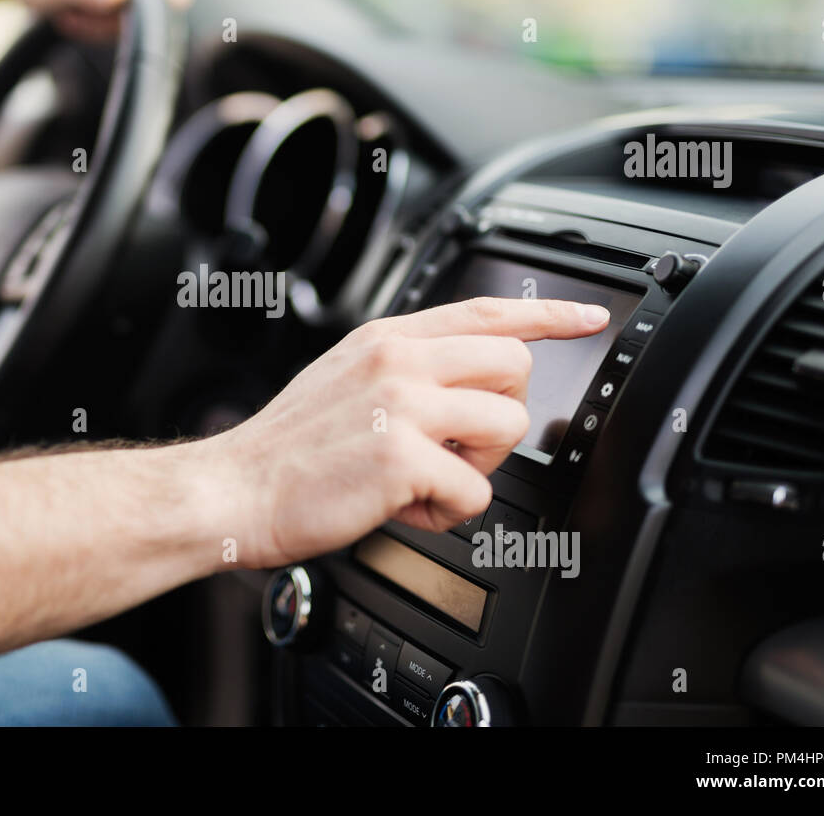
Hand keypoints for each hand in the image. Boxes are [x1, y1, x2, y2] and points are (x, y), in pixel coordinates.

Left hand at [0, 0, 194, 39]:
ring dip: (102, 24)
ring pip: (138, 19)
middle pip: (155, 10)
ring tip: (72, 9)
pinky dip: (98, 21)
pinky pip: (124, 15)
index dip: (139, 16)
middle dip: (114, 21)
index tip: (100, 10)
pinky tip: (75, 7)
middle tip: (78, 12)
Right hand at [190, 297, 610, 570]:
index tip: (588, 318)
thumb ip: (402, 368)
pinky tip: (405, 507)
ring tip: (428, 478)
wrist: (235, 489)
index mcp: (388, 339)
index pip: (487, 310)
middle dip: (504, 415)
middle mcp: (399, 360)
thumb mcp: (344, 378)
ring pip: (509, 426)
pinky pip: (476, 492)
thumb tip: (462, 385)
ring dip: (479, 466)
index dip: (549, 314)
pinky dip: (447, 512)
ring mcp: (403, 404)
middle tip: (460, 445)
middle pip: (516, 367)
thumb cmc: (287, 449)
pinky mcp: (403, 456)